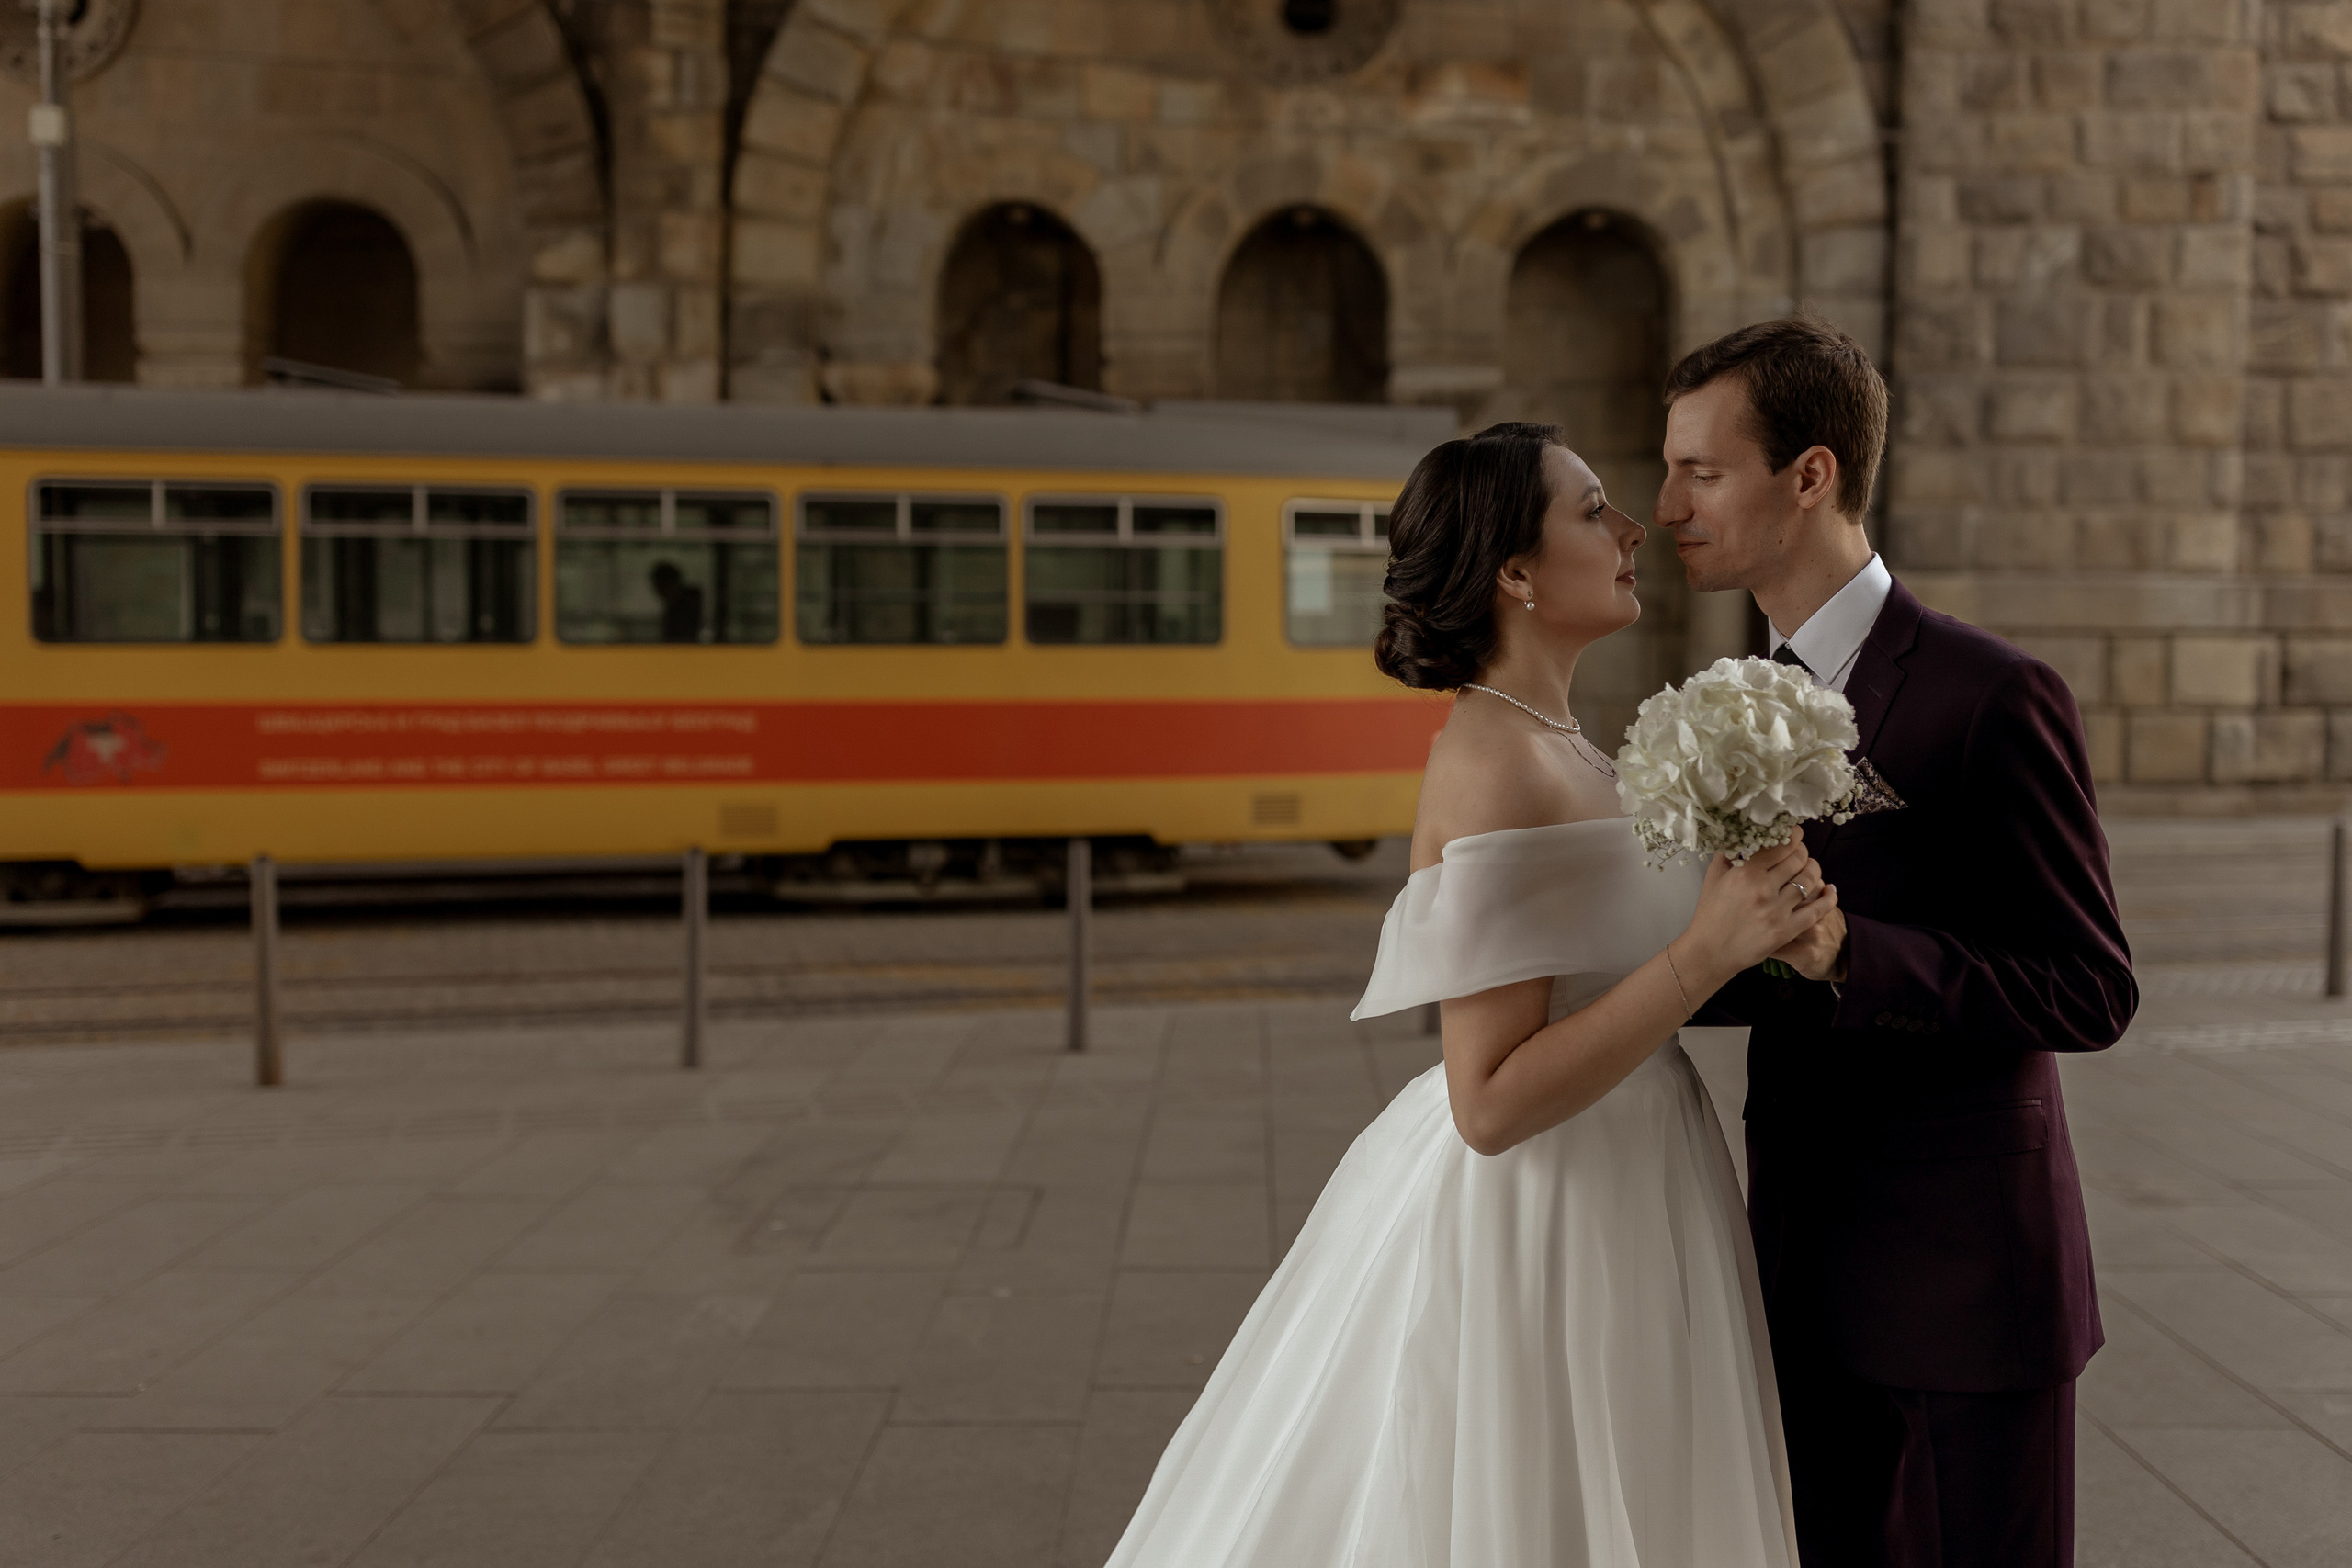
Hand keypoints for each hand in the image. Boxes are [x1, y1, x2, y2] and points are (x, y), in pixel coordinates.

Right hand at [1679, 840, 1840, 989]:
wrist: (1710, 951)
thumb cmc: (1710, 915)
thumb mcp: (1713, 878)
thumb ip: (1727, 853)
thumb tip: (1741, 835)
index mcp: (1745, 874)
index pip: (1780, 845)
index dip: (1792, 835)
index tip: (1794, 833)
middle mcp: (1764, 889)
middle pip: (1798, 859)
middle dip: (1802, 851)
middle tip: (1799, 851)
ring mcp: (1778, 911)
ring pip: (1810, 879)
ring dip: (1814, 868)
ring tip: (1810, 868)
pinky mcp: (1787, 930)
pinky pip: (1817, 910)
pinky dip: (1828, 898)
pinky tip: (1829, 890)